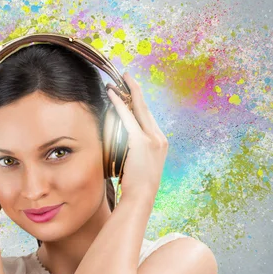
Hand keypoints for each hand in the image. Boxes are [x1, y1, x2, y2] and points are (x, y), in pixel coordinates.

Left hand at [106, 72, 167, 205]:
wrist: (141, 197)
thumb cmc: (136, 186)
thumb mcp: (139, 165)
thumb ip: (134, 151)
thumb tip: (122, 145)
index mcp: (160, 142)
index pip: (148, 116)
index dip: (139, 101)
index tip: (132, 89)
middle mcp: (159, 137)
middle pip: (145, 107)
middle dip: (135, 89)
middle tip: (125, 75)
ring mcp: (152, 139)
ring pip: (138, 108)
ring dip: (127, 92)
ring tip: (117, 80)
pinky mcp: (140, 141)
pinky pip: (127, 117)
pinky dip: (119, 103)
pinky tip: (112, 94)